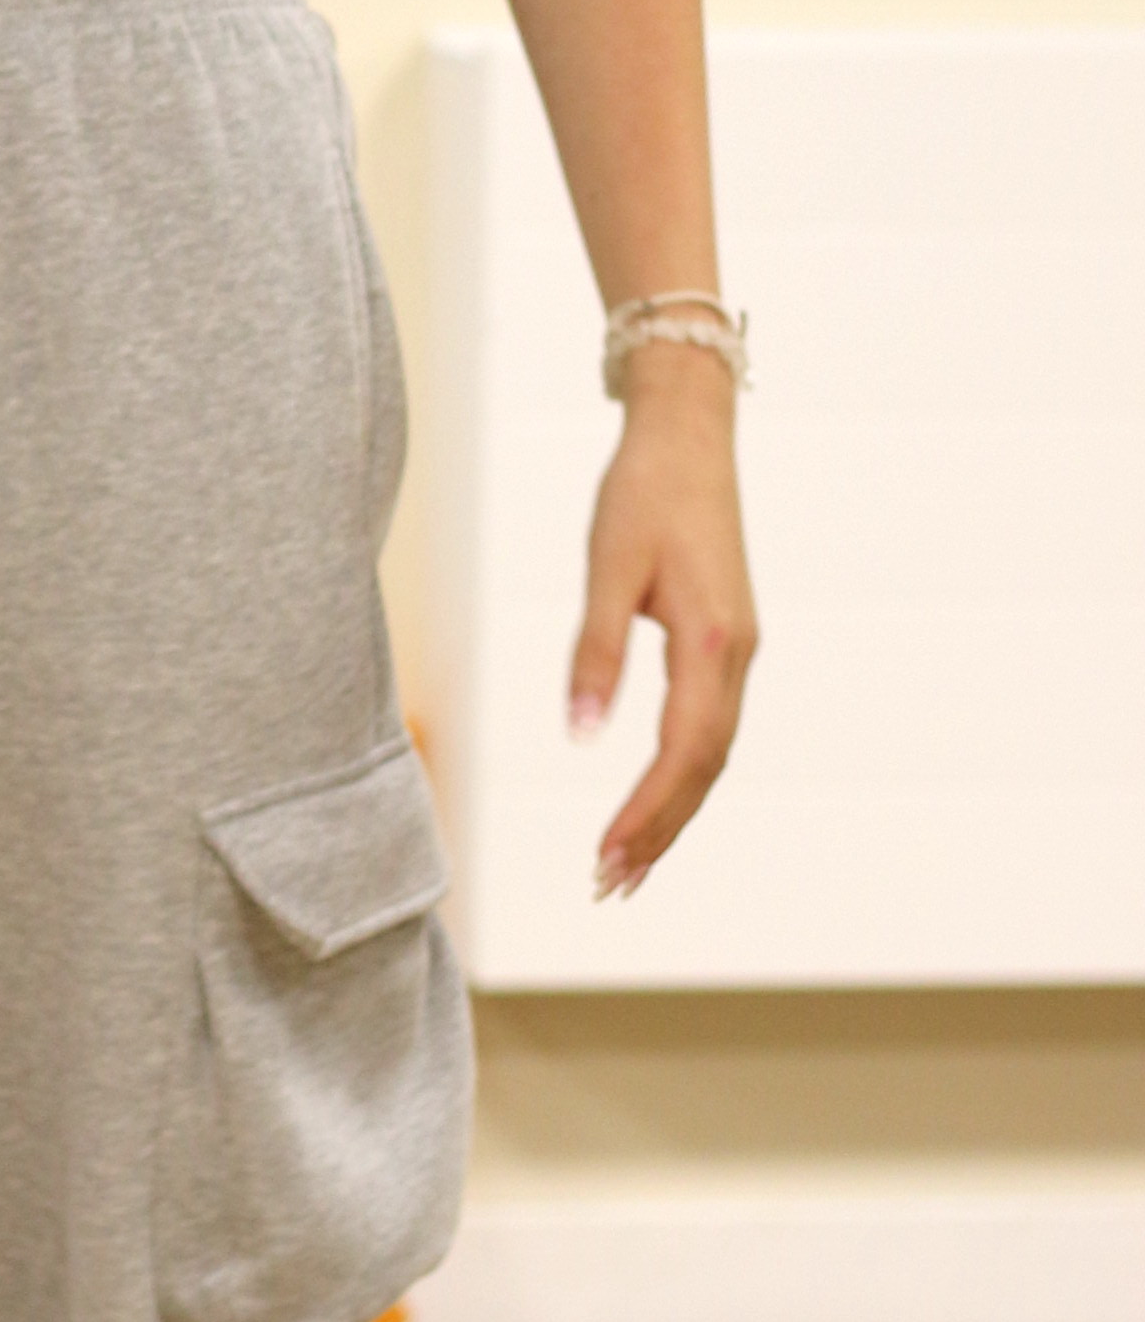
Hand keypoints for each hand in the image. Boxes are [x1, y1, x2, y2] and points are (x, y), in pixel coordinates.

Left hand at [570, 355, 758, 894]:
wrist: (688, 435)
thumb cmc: (642, 492)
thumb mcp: (608, 566)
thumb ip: (596, 652)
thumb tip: (582, 737)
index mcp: (713, 643)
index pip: (683, 752)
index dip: (647, 811)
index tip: (606, 858)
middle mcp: (738, 657)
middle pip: (704, 769)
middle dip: (660, 831)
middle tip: (610, 887)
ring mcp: (739, 652)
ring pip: (711, 754)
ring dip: (672, 811)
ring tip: (626, 865)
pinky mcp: (726, 643)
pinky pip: (709, 727)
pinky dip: (682, 773)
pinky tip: (654, 800)